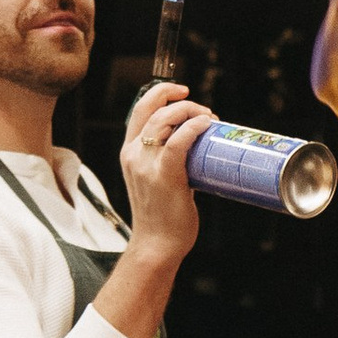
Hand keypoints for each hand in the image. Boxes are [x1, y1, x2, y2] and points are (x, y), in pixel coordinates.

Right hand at [118, 81, 212, 262]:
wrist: (156, 245)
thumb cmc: (161, 216)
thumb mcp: (153, 180)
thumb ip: (168, 161)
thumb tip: (198, 148)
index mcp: (129, 153)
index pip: (139, 110)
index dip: (161, 93)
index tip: (182, 92)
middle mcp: (133, 155)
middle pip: (154, 110)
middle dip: (182, 102)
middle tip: (204, 112)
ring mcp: (147, 165)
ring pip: (165, 120)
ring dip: (191, 111)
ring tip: (209, 119)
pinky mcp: (165, 175)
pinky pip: (179, 141)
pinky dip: (194, 127)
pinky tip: (206, 124)